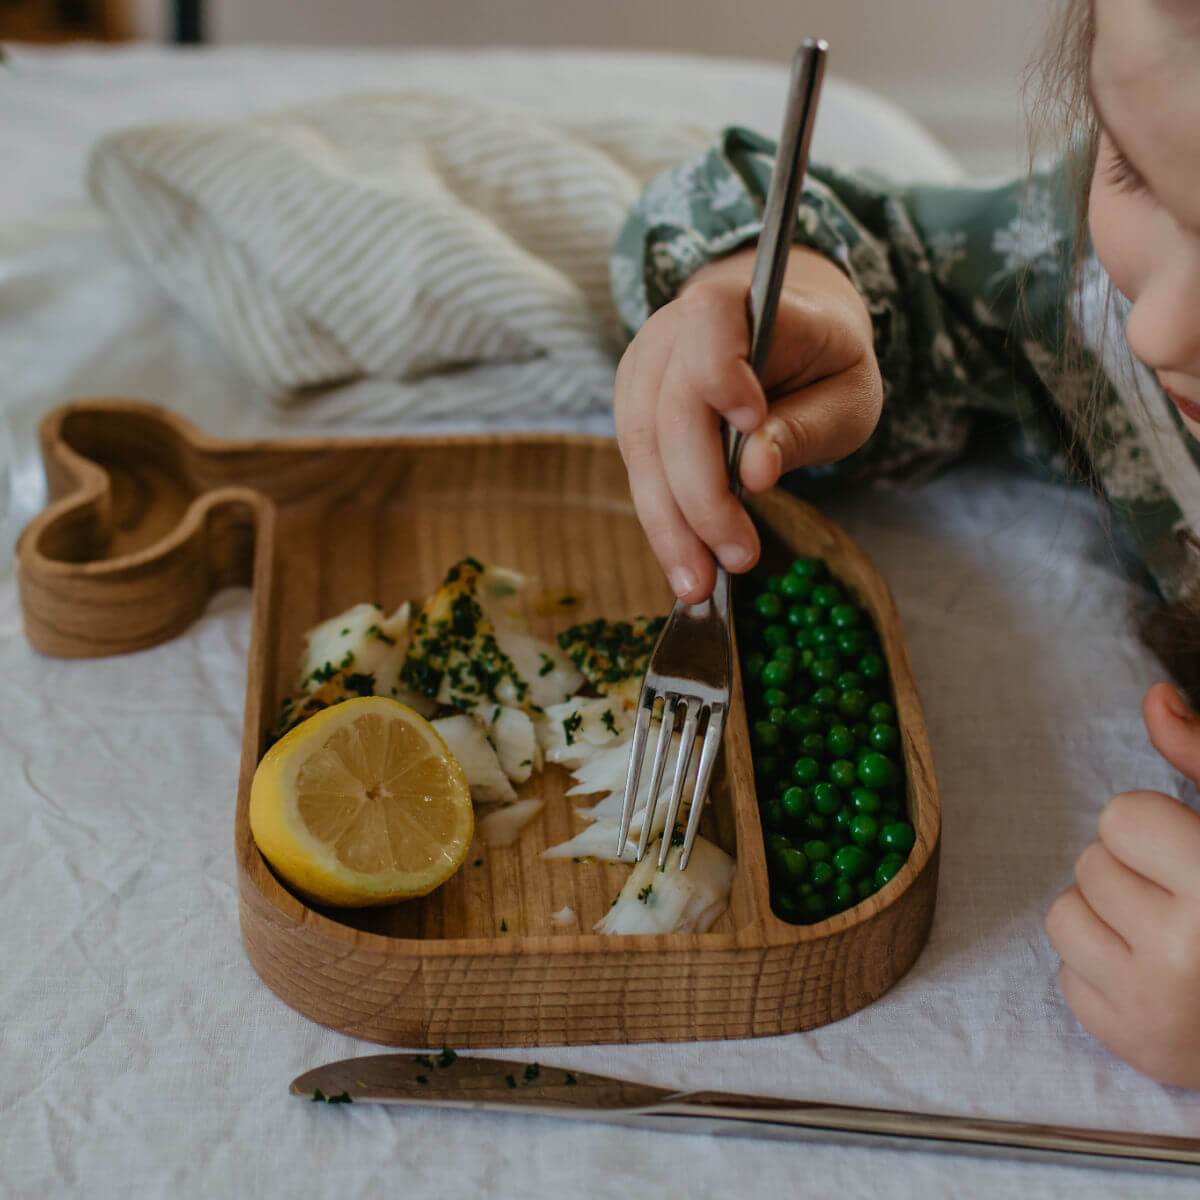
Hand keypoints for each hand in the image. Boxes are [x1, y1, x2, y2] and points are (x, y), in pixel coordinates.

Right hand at [613, 245, 882, 603]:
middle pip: (671, 410)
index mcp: (744, 302)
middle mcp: (677, 328)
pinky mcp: (633, 406)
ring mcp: (646, 367)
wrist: (786, 335)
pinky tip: (684, 559)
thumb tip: (755, 474)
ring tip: (698, 583)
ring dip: (668, 523)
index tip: (751, 420)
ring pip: (641, 448)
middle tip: (736, 559)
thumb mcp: (847, 394)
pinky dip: (661, 517)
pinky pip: (636, 467)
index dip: (721, 370)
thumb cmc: (825, 364)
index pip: (711, 320)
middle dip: (700, 495)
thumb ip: (805, 428)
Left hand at [1046, 682, 1199, 1085]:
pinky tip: (1157, 978)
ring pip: (1064, 914)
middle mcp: (1187, 952)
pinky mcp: (1131, 1046)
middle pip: (1090, 862)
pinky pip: (1065, 975)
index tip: (1193, 858)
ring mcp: (1154, 1007)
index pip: (1121, 817)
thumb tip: (1154, 698)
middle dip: (1132, 872)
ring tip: (1169, 937)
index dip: (1155, 829)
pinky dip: (1102, 972)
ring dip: (1107, 918)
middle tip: (1189, 904)